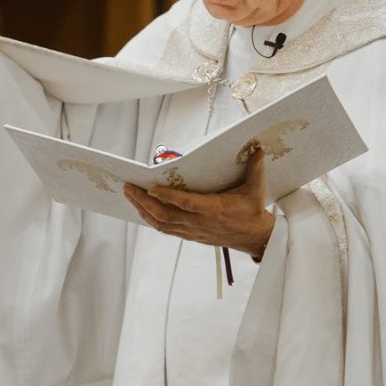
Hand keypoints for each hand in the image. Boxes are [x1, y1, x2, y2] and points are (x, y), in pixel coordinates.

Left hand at [124, 148, 274, 257]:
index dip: (167, 197)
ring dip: (142, 210)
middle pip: (165, 214)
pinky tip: (141, 209)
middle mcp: (199, 222)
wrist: (253, 236)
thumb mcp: (255, 189)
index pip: (186, 203)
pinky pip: (165, 229)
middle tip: (128, 187)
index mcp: (214, 209)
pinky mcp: (189, 235)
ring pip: (161, 223)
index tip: (150, 188)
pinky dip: (151, 219)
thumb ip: (255, 169)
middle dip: (143, 201)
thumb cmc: (252, 210)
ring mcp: (192, 230)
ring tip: (129, 195)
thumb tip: (258, 148)